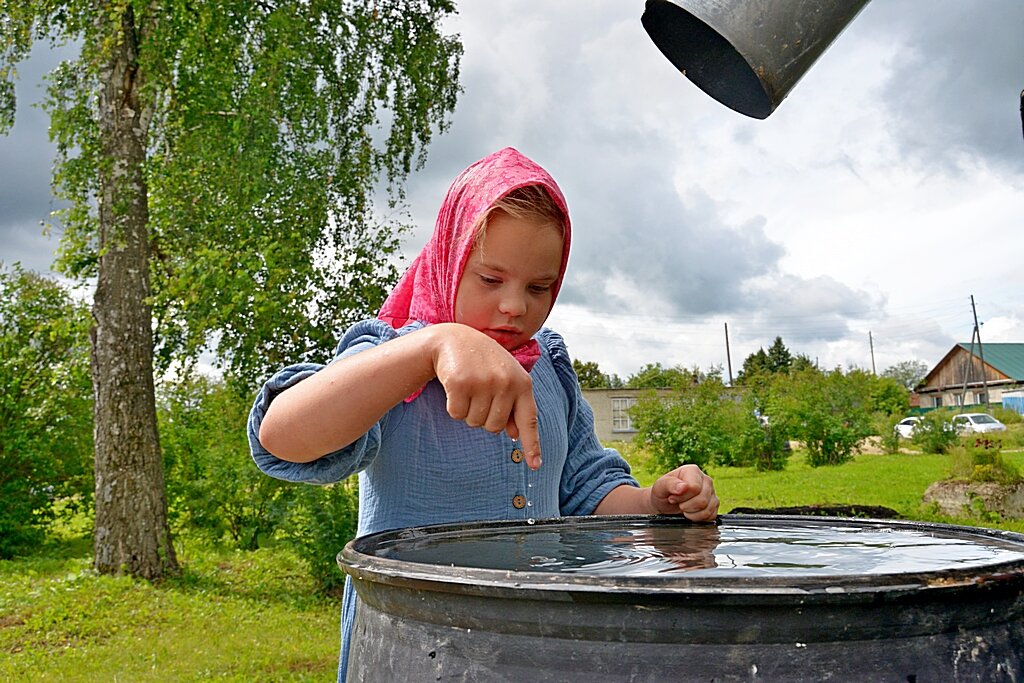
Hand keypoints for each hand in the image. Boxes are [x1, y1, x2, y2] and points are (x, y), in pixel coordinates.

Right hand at [431, 324, 541, 468]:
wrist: (455, 339)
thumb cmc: (484, 362)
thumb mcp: (505, 379)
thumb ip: (513, 404)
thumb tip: (515, 434)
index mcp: (523, 383)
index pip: (529, 420)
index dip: (531, 445)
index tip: (536, 465)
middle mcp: (506, 383)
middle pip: (494, 428)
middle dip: (484, 418)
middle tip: (480, 394)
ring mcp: (483, 382)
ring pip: (475, 423)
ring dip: (468, 411)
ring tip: (470, 387)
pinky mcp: (460, 383)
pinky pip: (456, 414)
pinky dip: (453, 406)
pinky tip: (456, 386)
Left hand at [650, 464, 718, 520]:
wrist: (665, 503)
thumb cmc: (663, 492)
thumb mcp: (660, 487)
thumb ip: (670, 484)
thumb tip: (684, 487)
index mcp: (693, 471)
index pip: (695, 488)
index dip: (682, 497)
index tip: (672, 497)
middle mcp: (705, 480)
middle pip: (702, 500)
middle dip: (686, 506)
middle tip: (678, 504)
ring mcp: (712, 493)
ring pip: (707, 509)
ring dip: (692, 513)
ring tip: (684, 508)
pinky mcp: (714, 505)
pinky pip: (711, 516)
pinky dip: (698, 518)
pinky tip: (691, 513)